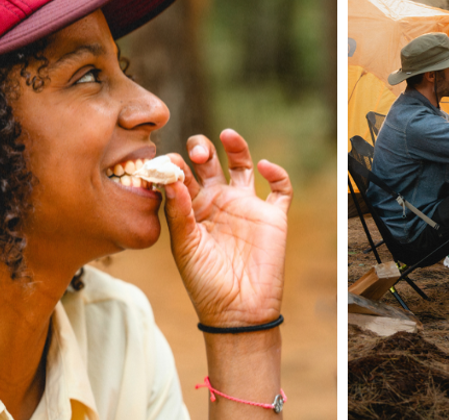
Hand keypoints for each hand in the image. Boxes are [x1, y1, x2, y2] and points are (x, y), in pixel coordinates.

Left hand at [163, 129, 292, 327]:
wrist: (237, 312)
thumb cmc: (205, 284)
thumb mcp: (184, 247)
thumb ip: (179, 212)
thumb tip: (171, 179)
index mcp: (193, 210)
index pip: (183, 176)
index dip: (176, 165)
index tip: (168, 162)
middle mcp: (219, 203)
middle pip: (210, 163)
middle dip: (202, 149)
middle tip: (197, 150)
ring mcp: (246, 207)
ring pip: (242, 165)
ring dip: (236, 146)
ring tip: (226, 135)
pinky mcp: (273, 217)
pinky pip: (280, 188)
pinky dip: (277, 173)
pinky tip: (264, 166)